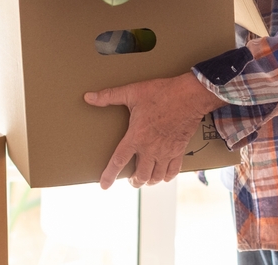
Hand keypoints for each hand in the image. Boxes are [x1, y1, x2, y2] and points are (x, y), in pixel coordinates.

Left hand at [85, 72, 225, 188]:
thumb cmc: (161, 93)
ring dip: (148, 181)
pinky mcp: (179, 150)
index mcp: (136, 136)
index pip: (119, 161)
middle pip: (140, 175)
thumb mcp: (132, 92)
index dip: (109, 175)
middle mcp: (150, 149)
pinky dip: (166, 177)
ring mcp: (166, 152)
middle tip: (131, 180)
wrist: (189, 95)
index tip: (104, 186)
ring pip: (156, 177)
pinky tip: (163, 176)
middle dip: (134, 181)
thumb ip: (109, 96)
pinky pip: (173, 172)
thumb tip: (88, 97)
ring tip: (144, 179)